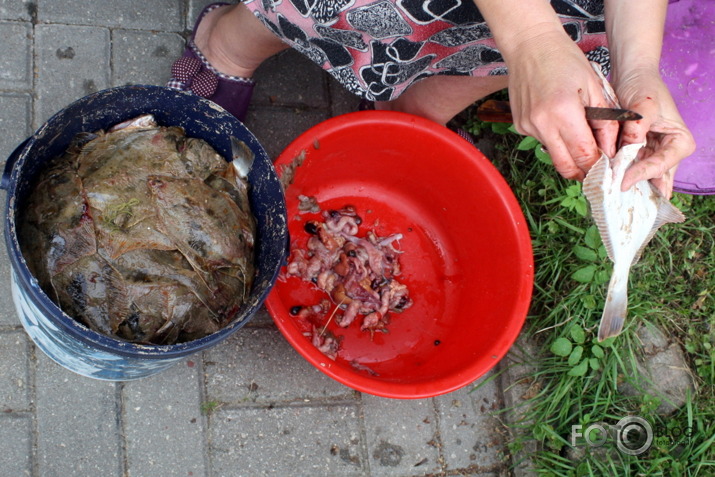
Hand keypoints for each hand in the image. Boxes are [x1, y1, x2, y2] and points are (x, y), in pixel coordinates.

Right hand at [505, 29, 619, 180]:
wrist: (530, 46)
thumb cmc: (565, 60)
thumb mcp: (594, 87)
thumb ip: (605, 122)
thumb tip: (609, 151)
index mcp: (563, 111)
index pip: (584, 154)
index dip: (598, 166)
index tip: (609, 170)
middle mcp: (541, 123)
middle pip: (566, 165)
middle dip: (583, 172)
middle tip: (597, 172)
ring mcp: (527, 126)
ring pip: (554, 154)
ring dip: (569, 154)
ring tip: (581, 140)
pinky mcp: (520, 125)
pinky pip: (542, 141)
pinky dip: (555, 139)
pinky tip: (559, 121)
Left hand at [614, 67, 695, 197]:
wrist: (631, 77)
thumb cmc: (643, 87)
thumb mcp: (643, 105)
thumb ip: (637, 127)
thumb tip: (628, 149)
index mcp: (679, 143)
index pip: (660, 166)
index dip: (641, 175)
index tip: (622, 182)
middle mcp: (667, 154)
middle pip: (654, 180)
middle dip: (638, 191)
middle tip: (618, 202)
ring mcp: (650, 156)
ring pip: (640, 180)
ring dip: (625, 186)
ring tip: (610, 199)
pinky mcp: (633, 155)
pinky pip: (626, 172)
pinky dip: (617, 178)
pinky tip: (605, 187)